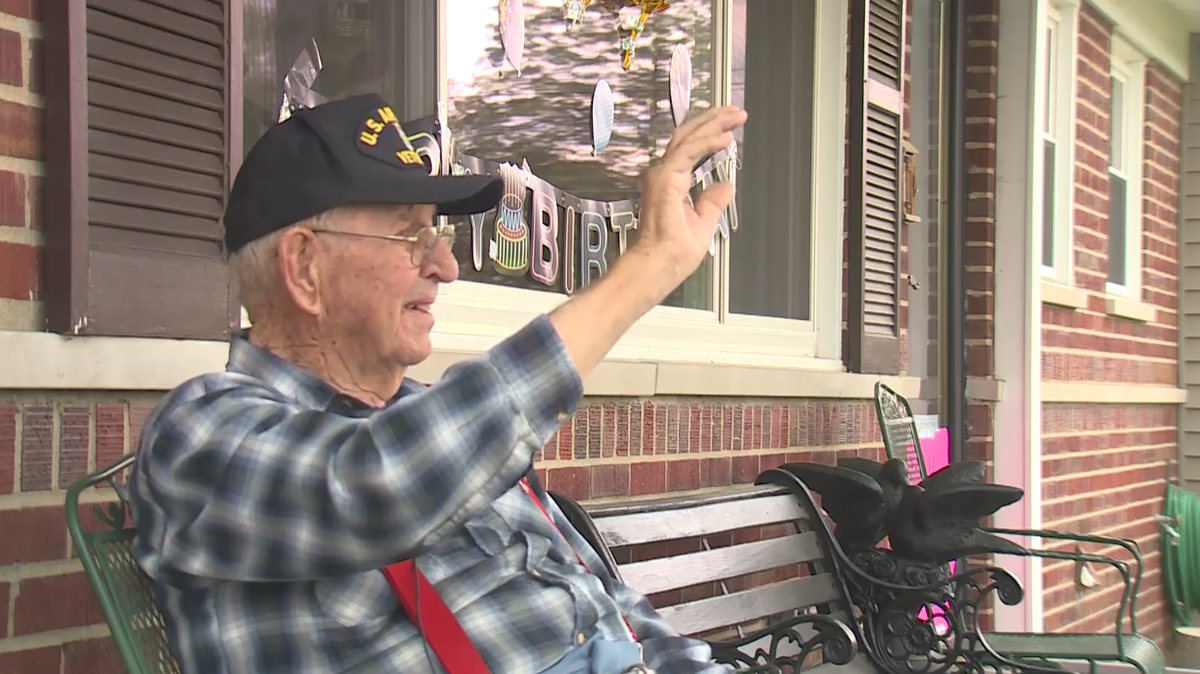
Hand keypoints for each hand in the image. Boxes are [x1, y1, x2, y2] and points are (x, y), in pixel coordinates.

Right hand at [632, 105, 746, 284]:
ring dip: (713, 125)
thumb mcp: (703, 223)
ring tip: (734, 116)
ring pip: (689, 139)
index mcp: (671, 184)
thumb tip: (724, 186)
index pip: (690, 149)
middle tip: (734, 111)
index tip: (729, 127)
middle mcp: (664, 175)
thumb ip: (712, 202)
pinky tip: (726, 137)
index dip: (710, 134)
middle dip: (713, 121)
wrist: (660, 265)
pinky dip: (709, 142)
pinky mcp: (666, 178)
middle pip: (689, 137)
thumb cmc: (672, 253)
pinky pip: (690, 152)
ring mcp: (663, 175)